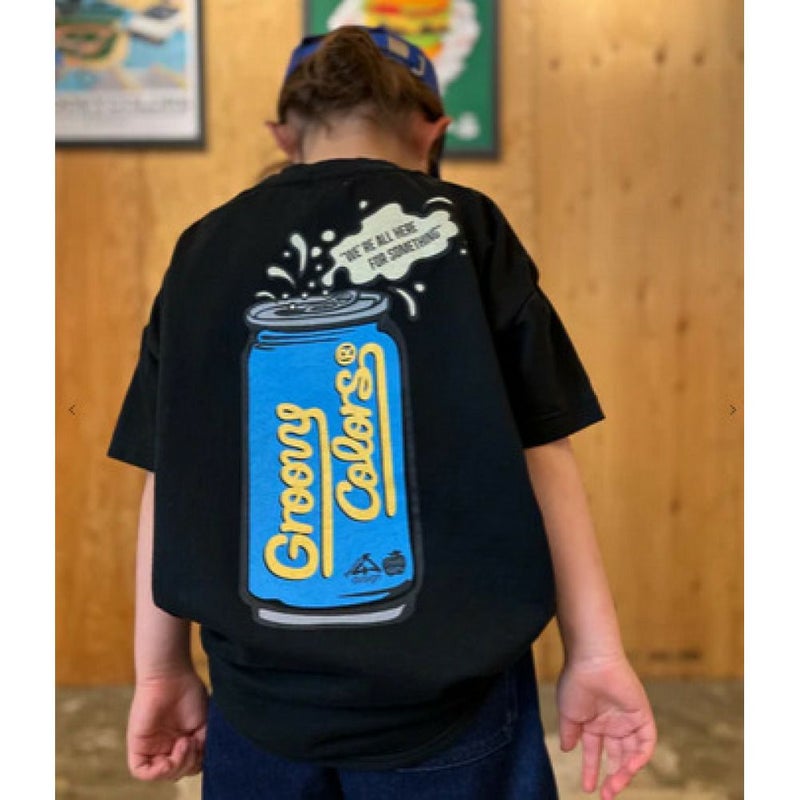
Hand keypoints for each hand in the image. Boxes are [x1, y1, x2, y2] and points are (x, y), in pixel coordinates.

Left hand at [127, 669, 207, 780]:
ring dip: (177, 766)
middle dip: (189, 763)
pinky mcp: (137, 745)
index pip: (189, 765)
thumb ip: (202, 747)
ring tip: (185, 742)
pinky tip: (169, 759)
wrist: (172, 677)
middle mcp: (166, 745)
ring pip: (162, 774)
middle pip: (177, 772)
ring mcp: (152, 746)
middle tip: (193, 742)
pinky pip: (142, 771)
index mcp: (182, 740)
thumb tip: (197, 766)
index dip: (197, 762)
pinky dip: (157, 772)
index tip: (202, 743)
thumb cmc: (189, 693)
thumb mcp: (204, 724)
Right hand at [556, 653, 656, 798]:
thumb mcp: (568, 714)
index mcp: (593, 722)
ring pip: (631, 754)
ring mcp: (627, 720)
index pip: (594, 752)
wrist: (590, 662)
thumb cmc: (576, 682)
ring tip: (614, 786)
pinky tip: (629, 768)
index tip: (587, 788)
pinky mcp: (642, 715)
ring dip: (625, 772)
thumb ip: (570, 733)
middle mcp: (611, 723)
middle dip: (612, 778)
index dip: (590, 770)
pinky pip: (646, 743)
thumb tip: (566, 749)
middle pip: (616, 757)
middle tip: (606, 796)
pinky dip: (640, 757)